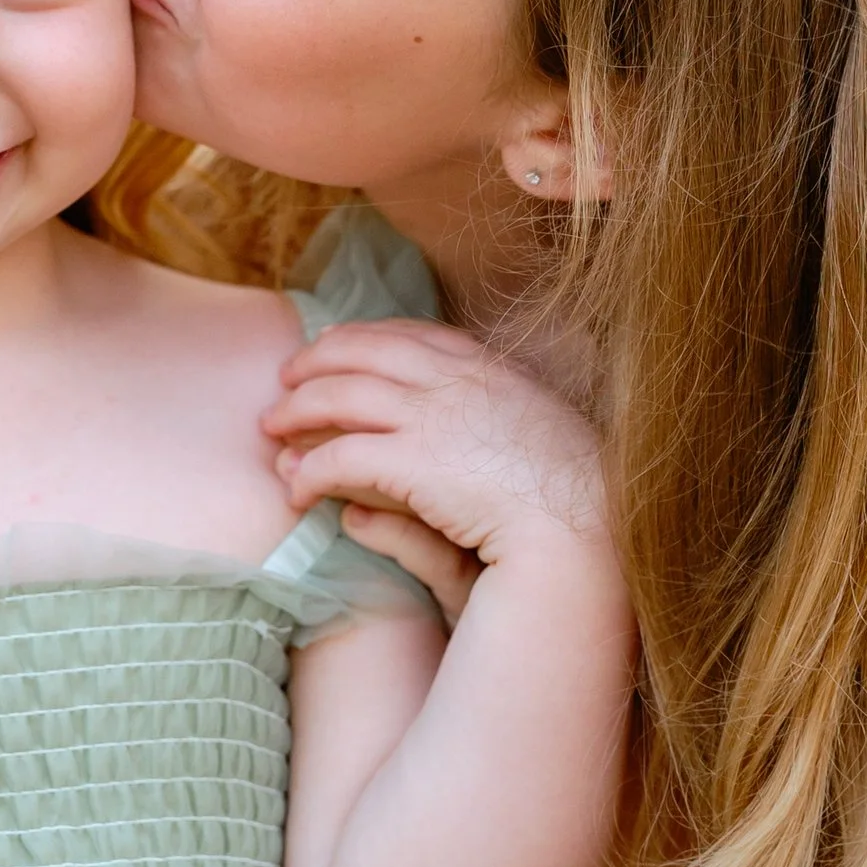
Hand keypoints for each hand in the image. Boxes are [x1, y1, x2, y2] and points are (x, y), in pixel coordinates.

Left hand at [262, 323, 620, 605]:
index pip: (417, 335)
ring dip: (300, 409)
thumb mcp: (532, 448)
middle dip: (319, 360)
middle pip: (368, 351)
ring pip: (344, 395)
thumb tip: (459, 426)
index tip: (337, 342)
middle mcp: (461, 381)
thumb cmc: (579, 504)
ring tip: (273, 429)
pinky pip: (343, 457)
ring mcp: (437, 416)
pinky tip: (296, 490)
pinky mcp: (416, 460)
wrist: (593, 530)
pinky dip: (311, 470)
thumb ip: (483, 435)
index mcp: (495, 370)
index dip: (369, 337)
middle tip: (286, 378)